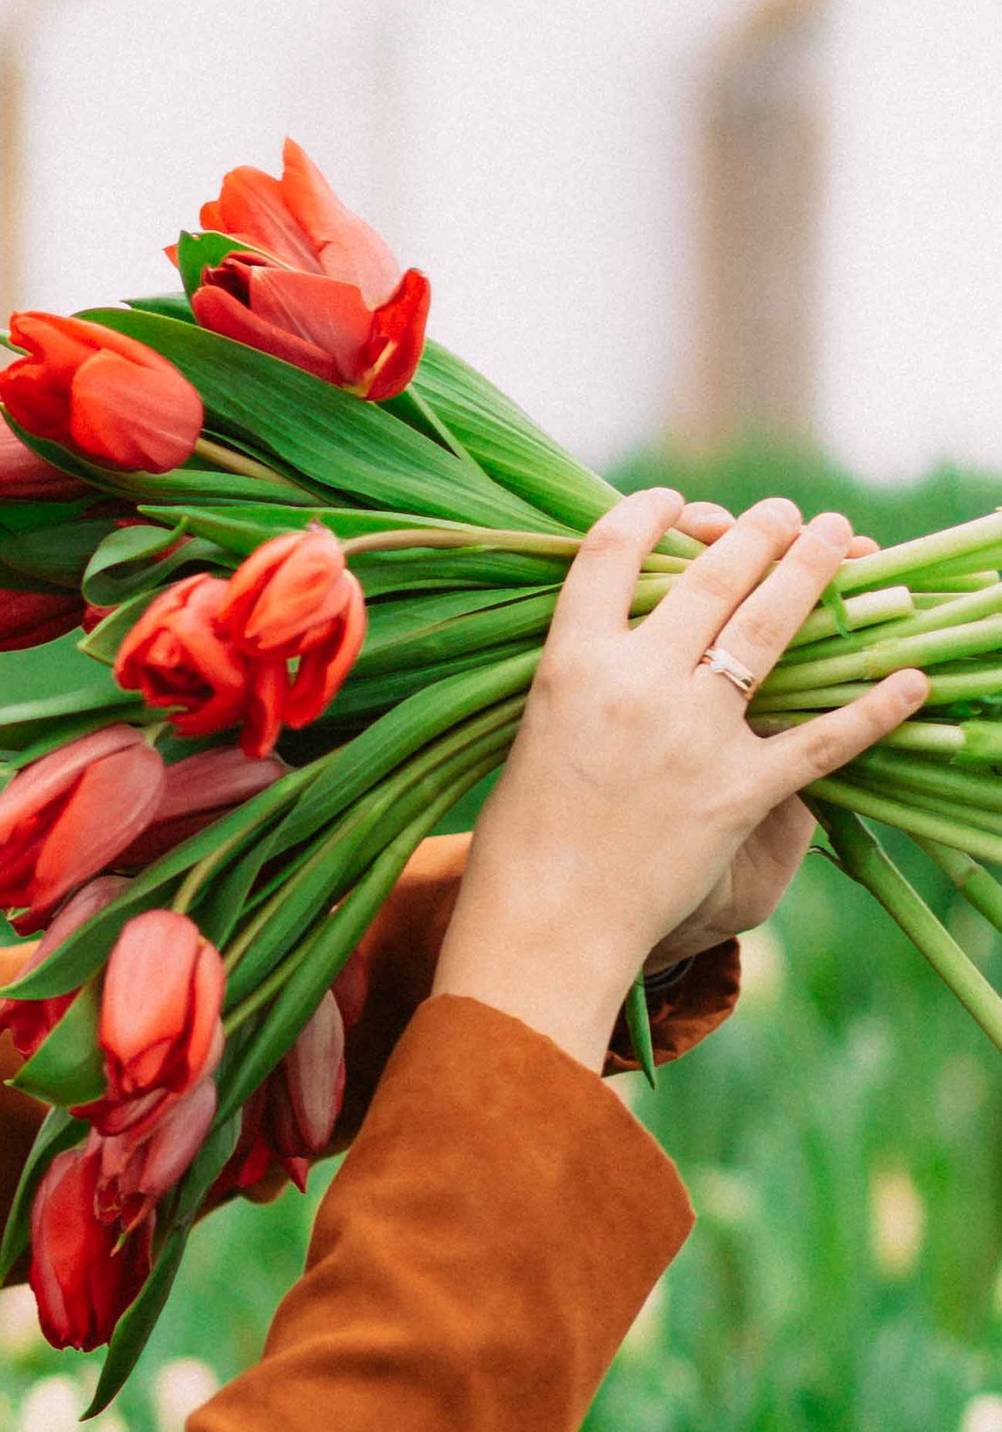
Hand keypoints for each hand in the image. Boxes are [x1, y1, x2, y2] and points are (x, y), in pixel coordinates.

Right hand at [434, 488, 925, 1073]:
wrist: (544, 927)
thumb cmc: (522, 839)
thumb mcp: (535, 731)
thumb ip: (582, 675)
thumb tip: (628, 630)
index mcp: (571, 663)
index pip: (611, 552)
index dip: (646, 513)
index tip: (672, 505)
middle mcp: (635, 683)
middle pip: (709, 574)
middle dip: (756, 530)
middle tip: (782, 515)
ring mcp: (693, 734)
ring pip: (769, 627)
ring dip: (811, 570)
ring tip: (835, 538)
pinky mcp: (737, 791)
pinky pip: (822, 738)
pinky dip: (875, 708)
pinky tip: (910, 679)